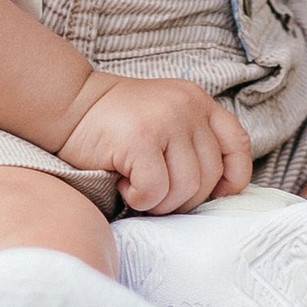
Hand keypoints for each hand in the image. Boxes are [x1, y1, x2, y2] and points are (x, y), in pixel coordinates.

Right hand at [57, 73, 251, 213]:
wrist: (68, 105)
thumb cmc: (116, 126)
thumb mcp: (165, 121)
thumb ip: (192, 144)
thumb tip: (218, 194)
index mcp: (199, 103)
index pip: (237, 146)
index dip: (232, 179)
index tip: (212, 195)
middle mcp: (189, 107)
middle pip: (209, 177)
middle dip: (183, 200)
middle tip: (154, 194)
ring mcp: (166, 120)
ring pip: (185, 189)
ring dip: (160, 203)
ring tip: (138, 187)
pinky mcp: (141, 138)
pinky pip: (155, 191)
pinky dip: (139, 199)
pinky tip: (123, 184)